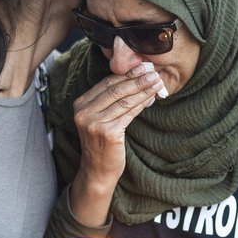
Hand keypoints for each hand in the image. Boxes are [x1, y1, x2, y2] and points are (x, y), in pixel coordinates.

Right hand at [72, 62, 164, 184]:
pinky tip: (151, 98)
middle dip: (137, 79)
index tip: (142, 67)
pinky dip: (142, 104)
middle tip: (154, 72)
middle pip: (115, 89)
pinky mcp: (107, 133)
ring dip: (143, 90)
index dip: (126, 74)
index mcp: (80, 104)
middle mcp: (84, 112)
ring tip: (157, 83)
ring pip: (124, 100)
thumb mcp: (101, 119)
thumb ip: (112, 101)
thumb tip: (138, 79)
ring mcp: (94, 123)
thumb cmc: (103, 143)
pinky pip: (129, 113)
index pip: (106, 83)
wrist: (98, 170)